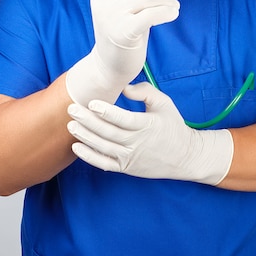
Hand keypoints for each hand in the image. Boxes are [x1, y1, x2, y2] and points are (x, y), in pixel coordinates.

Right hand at [66, 0, 179, 104]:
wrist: (110, 66)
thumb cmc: (122, 34)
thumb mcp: (128, 7)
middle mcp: (104, 0)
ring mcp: (111, 15)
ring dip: (167, 1)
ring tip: (174, 8)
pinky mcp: (123, 31)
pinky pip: (152, 14)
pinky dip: (167, 12)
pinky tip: (173, 15)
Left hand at [67, 82, 233, 184]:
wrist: (185, 156)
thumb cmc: (173, 126)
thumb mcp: (165, 103)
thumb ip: (145, 91)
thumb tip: (123, 88)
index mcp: (148, 125)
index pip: (123, 119)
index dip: (106, 111)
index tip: (92, 103)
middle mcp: (138, 143)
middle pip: (109, 132)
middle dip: (88, 121)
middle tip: (72, 109)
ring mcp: (131, 157)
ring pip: (103, 147)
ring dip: (85, 137)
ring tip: (71, 125)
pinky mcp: (126, 168)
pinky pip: (104, 164)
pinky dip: (89, 157)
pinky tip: (77, 147)